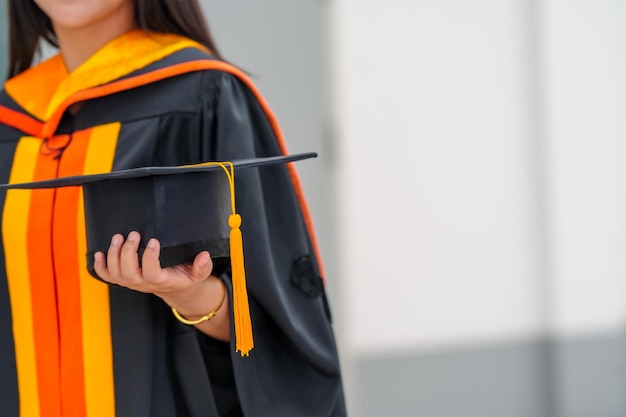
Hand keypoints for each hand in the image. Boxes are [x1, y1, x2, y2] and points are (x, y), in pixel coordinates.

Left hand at [93, 231, 212, 297]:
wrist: (175, 288)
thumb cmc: (185, 277)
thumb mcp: (199, 273)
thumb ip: (202, 266)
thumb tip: (204, 256)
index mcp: (161, 281)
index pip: (151, 272)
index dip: (149, 258)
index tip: (154, 241)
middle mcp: (143, 283)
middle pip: (128, 273)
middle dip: (128, 252)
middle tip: (134, 235)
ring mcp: (132, 282)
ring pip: (116, 273)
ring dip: (113, 255)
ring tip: (118, 237)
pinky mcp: (124, 278)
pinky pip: (107, 276)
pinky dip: (99, 266)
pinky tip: (98, 253)